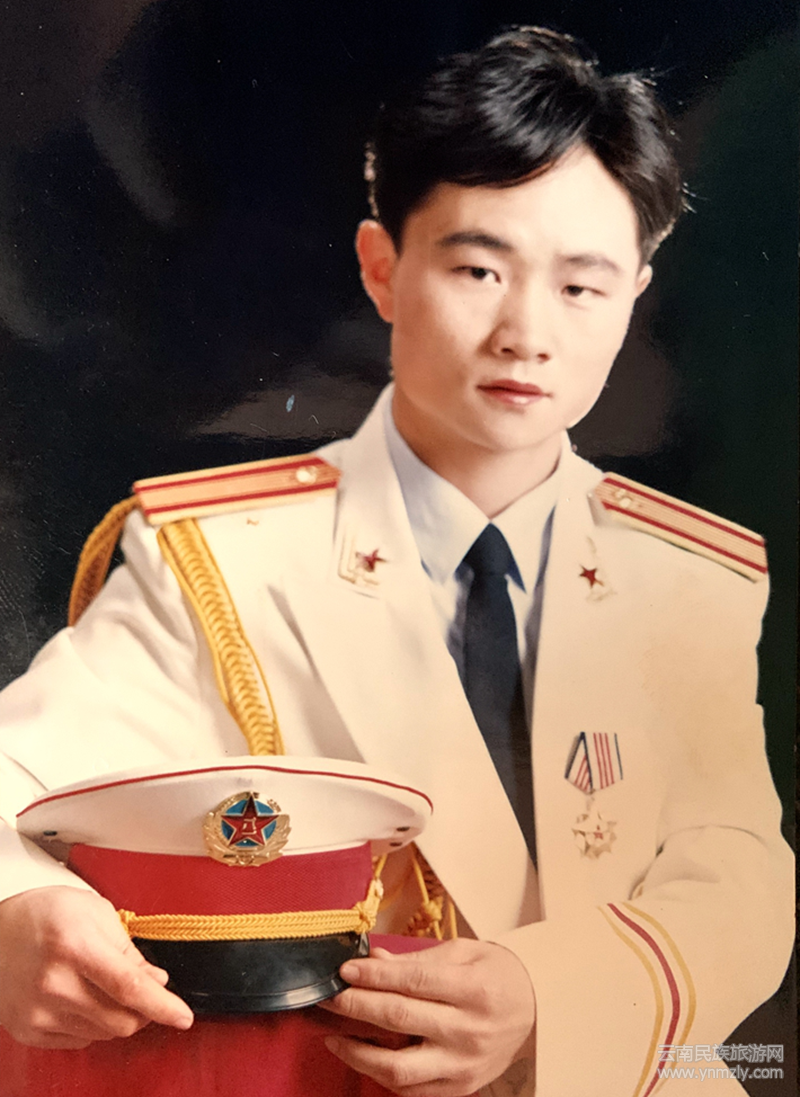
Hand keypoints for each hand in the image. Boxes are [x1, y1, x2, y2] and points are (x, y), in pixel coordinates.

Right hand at [0, 886, 193, 1048]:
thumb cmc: (48, 913)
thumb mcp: (95, 913)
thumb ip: (128, 950)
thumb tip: (156, 981)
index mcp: (75, 946)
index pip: (128, 986)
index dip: (162, 1005)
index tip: (183, 1016)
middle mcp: (54, 983)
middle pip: (121, 1019)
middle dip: (145, 1011)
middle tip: (144, 991)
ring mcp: (39, 1011)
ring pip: (104, 1033)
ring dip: (119, 1016)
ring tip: (105, 986)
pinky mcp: (28, 1030)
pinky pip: (80, 1040)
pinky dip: (93, 1024)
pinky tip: (83, 998)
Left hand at [318, 939, 534, 1096]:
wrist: (538, 1010)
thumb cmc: (498, 975)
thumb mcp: (464, 953)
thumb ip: (416, 959)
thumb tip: (372, 959)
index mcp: (473, 989)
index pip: (412, 981)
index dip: (373, 976)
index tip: (345, 971)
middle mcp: (468, 1029)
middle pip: (398, 1019)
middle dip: (354, 1007)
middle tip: (328, 998)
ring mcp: (463, 1064)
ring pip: (398, 1068)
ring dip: (358, 1052)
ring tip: (334, 1037)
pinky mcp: (460, 1087)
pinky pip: (412, 1090)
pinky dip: (382, 1075)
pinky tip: (365, 1057)